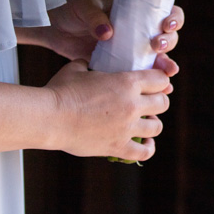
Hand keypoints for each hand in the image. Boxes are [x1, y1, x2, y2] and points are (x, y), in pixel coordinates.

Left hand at [16, 0, 184, 68]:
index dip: (172, 18)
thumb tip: (107, 33)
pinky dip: (148, 80)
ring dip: (164, 64)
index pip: (162, 10)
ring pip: (155, 56)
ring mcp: (129, 47)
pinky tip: (160, 88)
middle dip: (168, 42)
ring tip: (168, 73)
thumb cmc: (70, 10)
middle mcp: (136, 28)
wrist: (52, 27)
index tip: (165, 26)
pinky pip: (138, 72)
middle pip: (165, 35)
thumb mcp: (83, 8)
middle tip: (158, 47)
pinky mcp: (118, 63)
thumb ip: (95, 19)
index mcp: (134, 9)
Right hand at [45, 59, 170, 160]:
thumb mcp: (77, 68)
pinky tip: (145, 143)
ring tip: (144, 121)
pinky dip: (148, 148)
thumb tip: (87, 61)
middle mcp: (132, 105)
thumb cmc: (61, 90)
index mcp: (126, 82)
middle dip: (158, 101)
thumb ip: (88, 63)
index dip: (160, 81)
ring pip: (157, 127)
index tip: (154, 84)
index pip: (160, 80)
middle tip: (148, 102)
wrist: (50, 117)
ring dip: (152, 123)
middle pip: (163, 103)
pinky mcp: (117, 147)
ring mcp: (126, 128)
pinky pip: (144, 152)